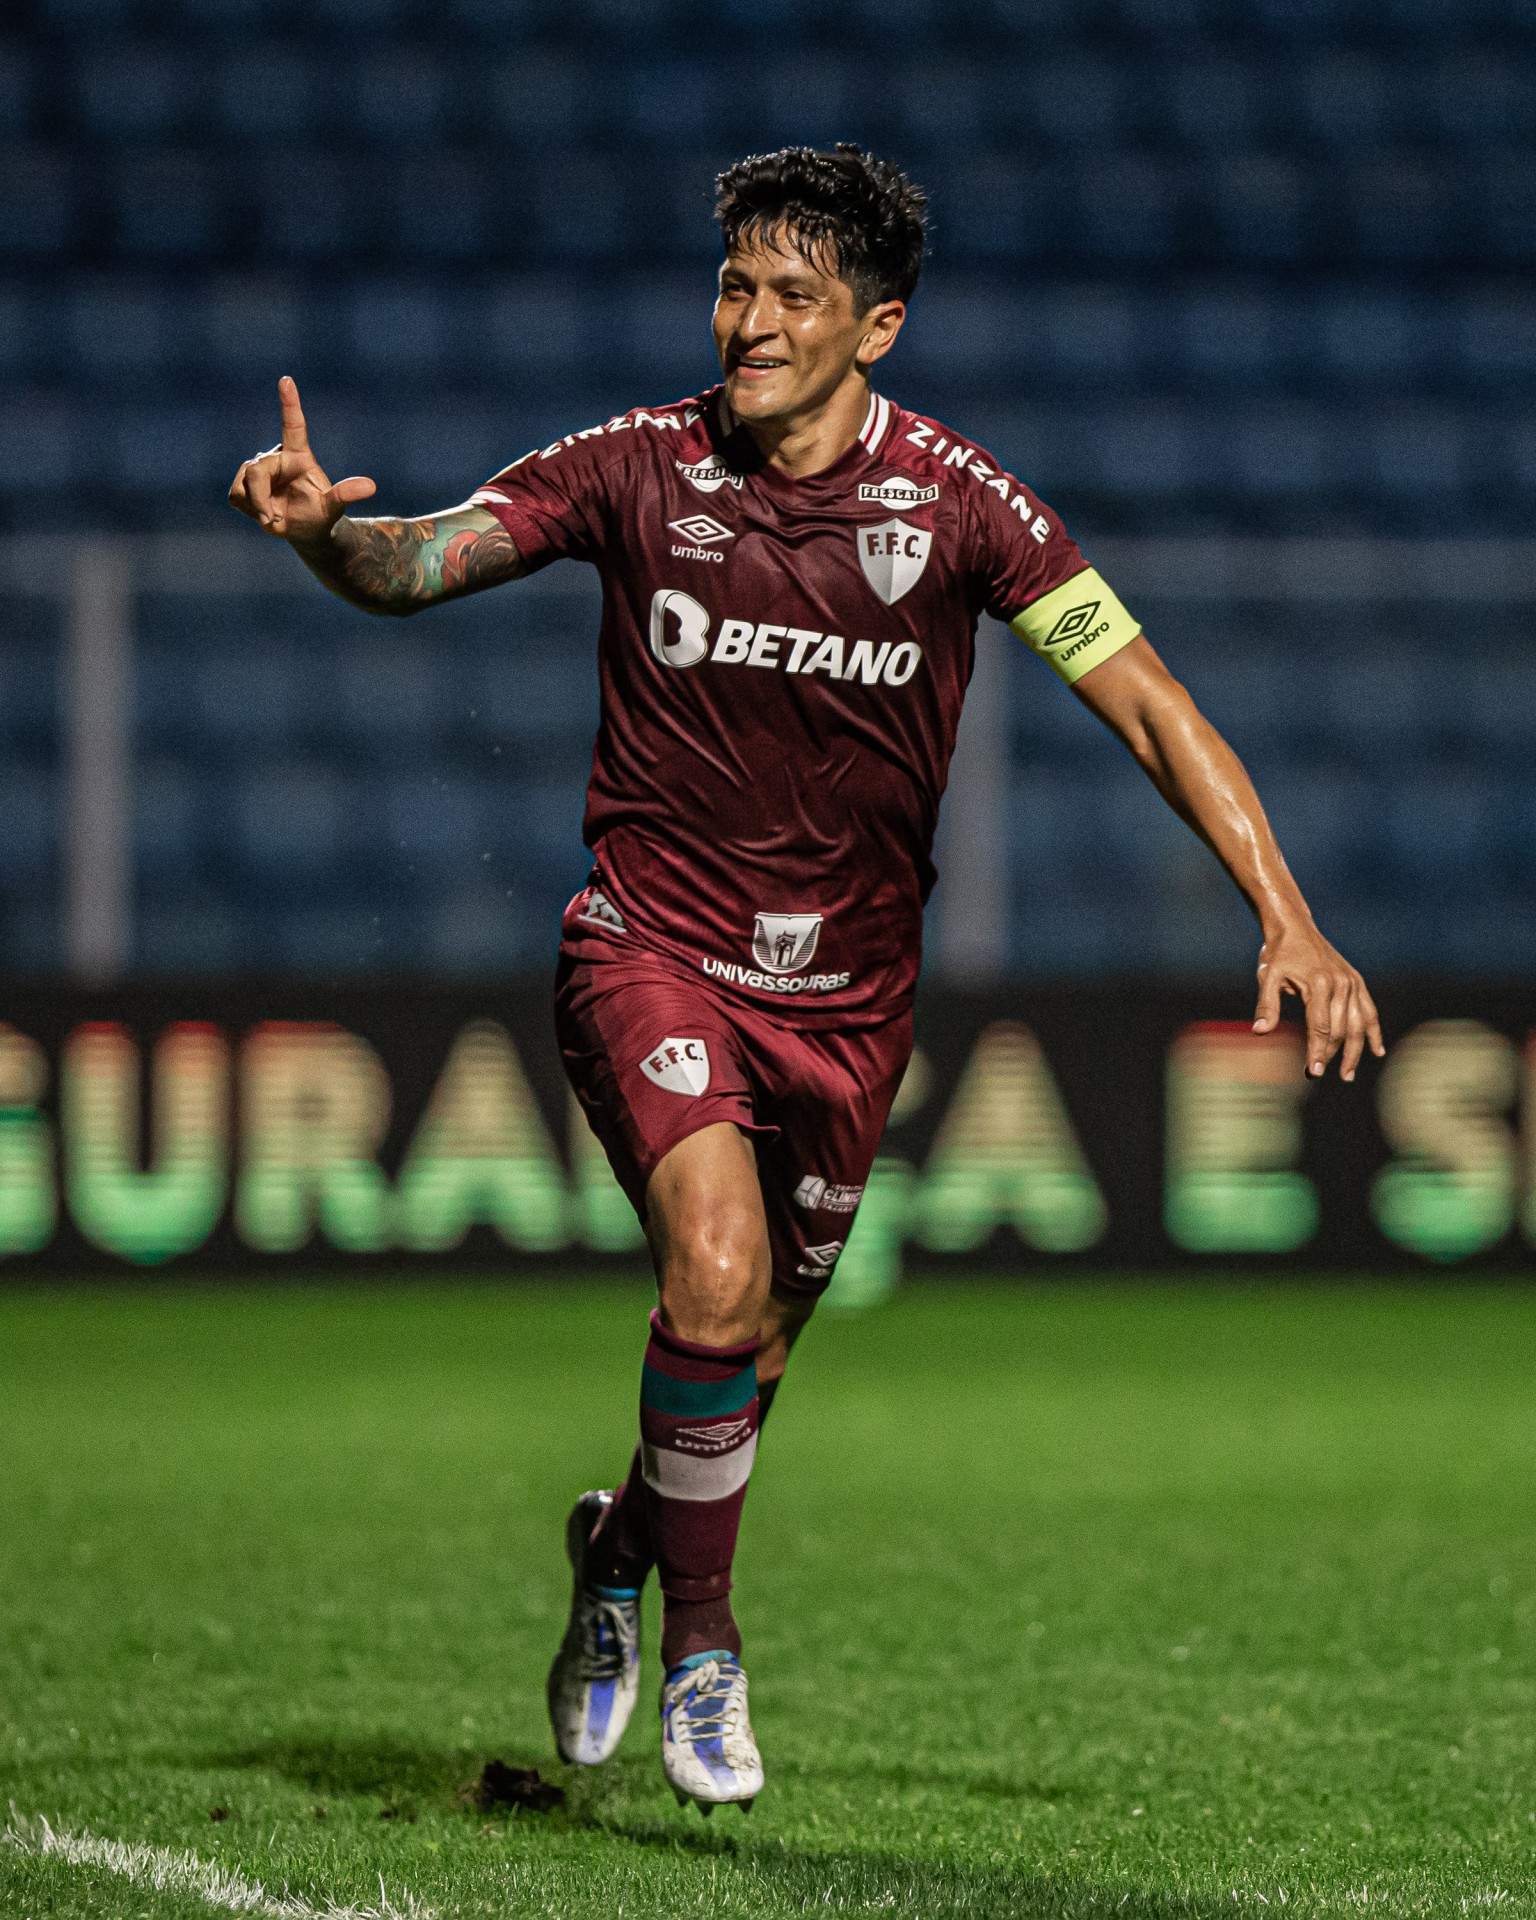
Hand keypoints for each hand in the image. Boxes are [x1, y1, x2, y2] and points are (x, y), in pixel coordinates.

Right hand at [228, 376, 376, 546]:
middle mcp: (276, 458)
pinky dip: (249, 510)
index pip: (293, 424)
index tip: (287, 379)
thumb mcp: (333, 507)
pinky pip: (236, 495)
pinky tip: (262, 513)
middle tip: (272, 519)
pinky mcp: (243, 484)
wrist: (304, 530)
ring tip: (274, 516)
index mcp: (299, 455)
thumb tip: (371, 486)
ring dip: (257, 506)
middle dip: (260, 499)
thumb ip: (345, 494)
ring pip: (243, 484)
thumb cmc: (320, 515)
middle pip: (256, 471)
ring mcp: (257, 469)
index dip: (290, 403)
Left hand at [1253, 925, 1384, 1081]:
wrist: (1295, 928)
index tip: (1313, 1073)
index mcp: (1319, 984)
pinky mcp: (1357, 982)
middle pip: (1339, 1029)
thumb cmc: (1279, 954)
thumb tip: (1259, 1032)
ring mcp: (1352, 983)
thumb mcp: (1268, 976)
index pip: (1320, 1027)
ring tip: (1346, 1075)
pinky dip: (1374, 1031)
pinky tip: (1377, 1051)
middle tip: (1315, 1074)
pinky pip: (1369, 1011)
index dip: (1317, 1052)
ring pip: (1357, 1025)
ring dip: (1355, 1052)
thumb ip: (1266, 1005)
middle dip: (1328, 1055)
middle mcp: (1341, 984)